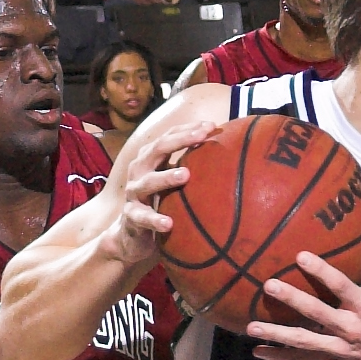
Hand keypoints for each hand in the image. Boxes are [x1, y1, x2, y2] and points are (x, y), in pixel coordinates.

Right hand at [97, 118, 219, 270]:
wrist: (132, 234)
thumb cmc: (159, 202)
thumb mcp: (172, 183)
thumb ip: (189, 168)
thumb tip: (229, 158)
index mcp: (150, 159)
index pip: (168, 137)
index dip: (187, 129)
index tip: (211, 126)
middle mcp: (139, 170)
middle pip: (157, 149)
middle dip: (179, 141)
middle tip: (201, 136)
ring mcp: (134, 193)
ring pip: (149, 182)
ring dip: (166, 177)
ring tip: (185, 175)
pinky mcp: (132, 216)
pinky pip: (142, 217)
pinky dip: (155, 220)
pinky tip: (168, 224)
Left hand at [249, 225, 360, 359]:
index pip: (341, 286)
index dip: (321, 271)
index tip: (300, 256)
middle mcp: (350, 328)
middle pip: (317, 314)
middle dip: (292, 300)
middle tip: (269, 286)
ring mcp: (340, 349)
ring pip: (304, 342)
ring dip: (277, 335)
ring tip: (251, 327)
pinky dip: (281, 357)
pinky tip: (258, 351)